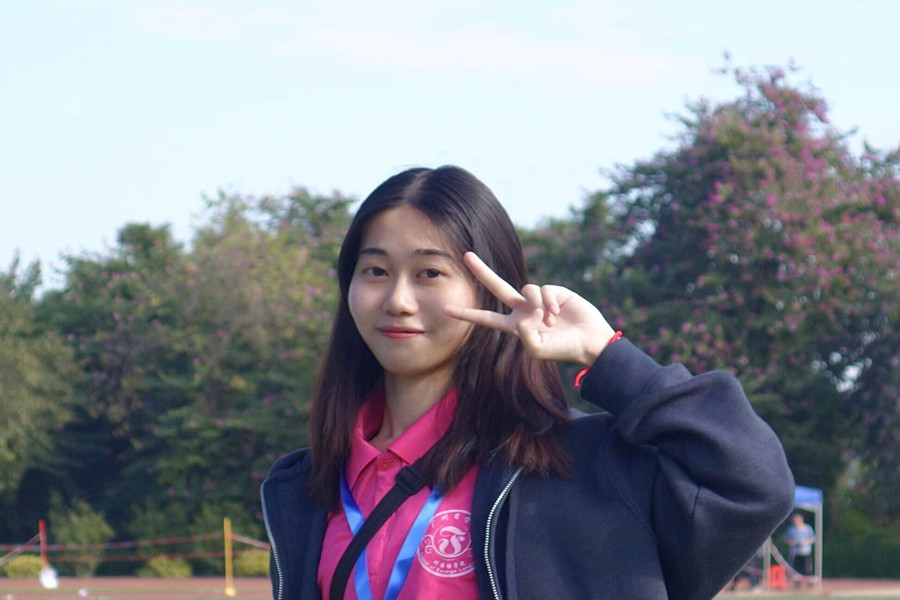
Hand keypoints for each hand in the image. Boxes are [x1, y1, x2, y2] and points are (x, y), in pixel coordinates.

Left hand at [445, 252, 615, 366]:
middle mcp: (522, 309)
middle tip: (465, 255)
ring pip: (526, 290)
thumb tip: (522, 317)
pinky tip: (558, 312)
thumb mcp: (538, 350)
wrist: (587, 340)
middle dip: (481, 271)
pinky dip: (549, 301)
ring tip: (550, 321)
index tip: (446, 309)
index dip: (466, 314)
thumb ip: (525, 337)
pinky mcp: (553, 290)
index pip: (486, 318)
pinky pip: (543, 289)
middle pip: (496, 286)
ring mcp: (537, 299)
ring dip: (538, 306)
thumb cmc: (562, 350)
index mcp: (514, 326)